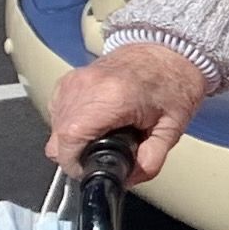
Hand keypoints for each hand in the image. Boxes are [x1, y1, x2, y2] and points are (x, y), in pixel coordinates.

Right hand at [48, 40, 217, 178]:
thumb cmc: (173, 83)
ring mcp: (74, 81)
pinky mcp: (69, 80)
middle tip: (105, 154)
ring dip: (73, 140)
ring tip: (104, 135)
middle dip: (77, 155)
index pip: (70, 138)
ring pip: (55, 126)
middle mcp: (85, 87)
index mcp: (111, 98)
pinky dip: (70, 124)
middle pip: (58, 137)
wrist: (168, 50)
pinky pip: (57, 113)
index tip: (90, 170)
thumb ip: (151, 159)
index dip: (75, 163)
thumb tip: (129, 179)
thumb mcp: (172, 128)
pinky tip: (96, 123)